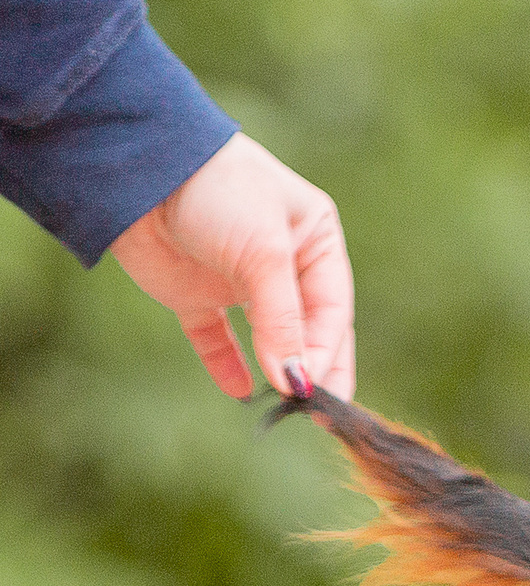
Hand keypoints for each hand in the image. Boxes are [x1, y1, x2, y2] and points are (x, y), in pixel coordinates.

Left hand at [108, 132, 354, 400]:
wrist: (140, 168)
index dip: (327, 351)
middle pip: (308, 330)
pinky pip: (216, 338)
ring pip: (267, 339)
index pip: (333, 310)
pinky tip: (239, 391)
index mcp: (316, 242)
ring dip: (277, 371)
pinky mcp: (196, 294)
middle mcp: (284, 264)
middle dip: (314, 370)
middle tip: (321, 416)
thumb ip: (282, 321)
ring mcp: (238, 281)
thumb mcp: (265, 255)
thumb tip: (299, 382)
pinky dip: (226, 364)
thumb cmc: (221, 192)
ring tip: (287, 409)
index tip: (317, 390)